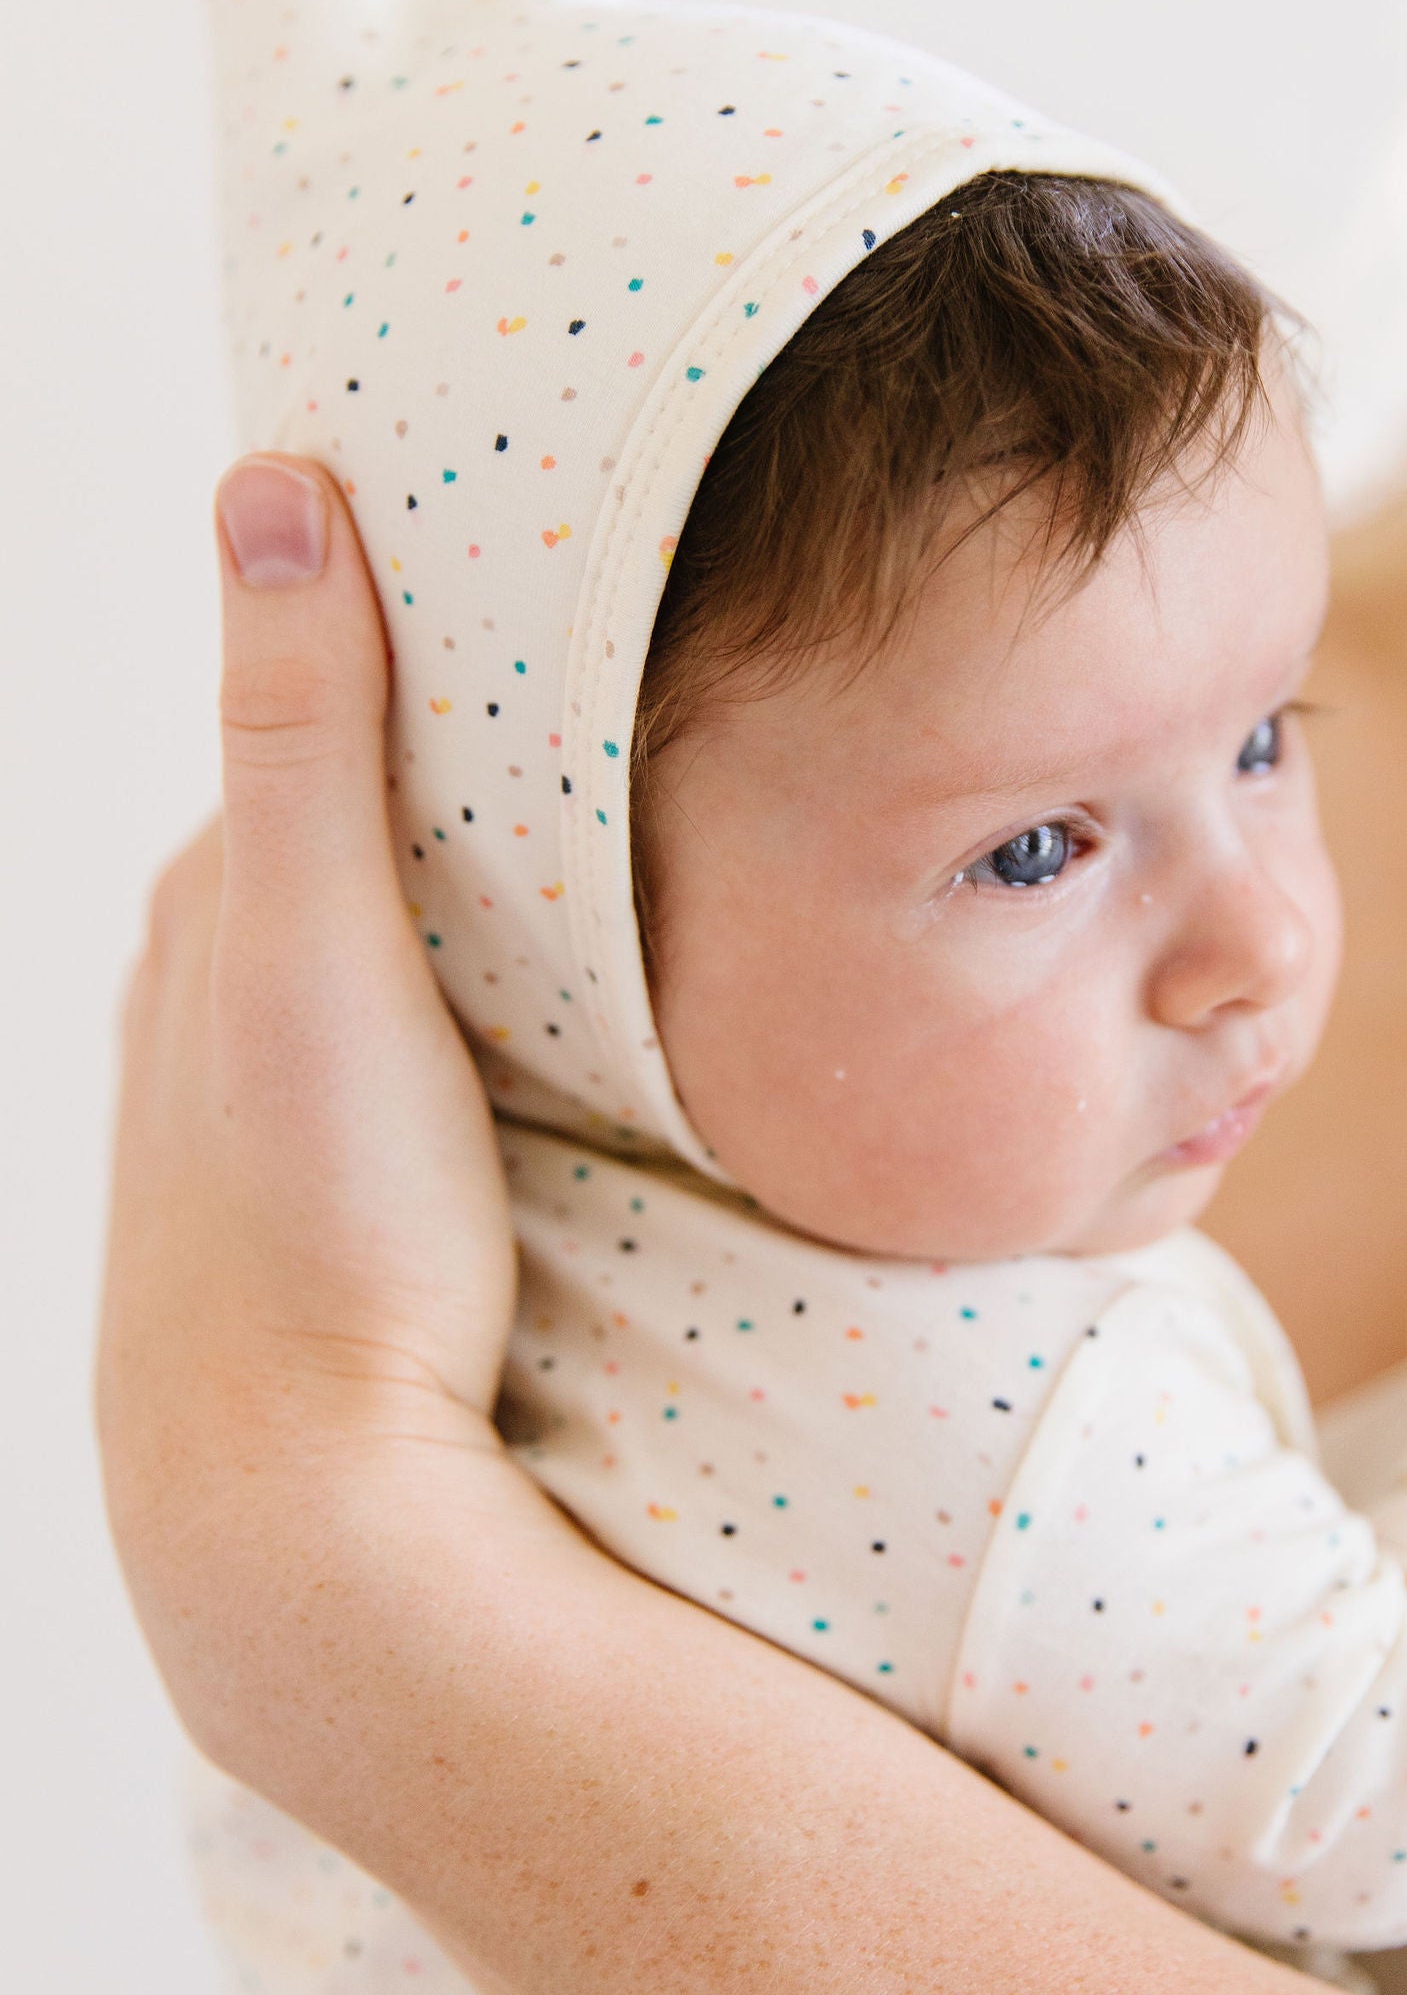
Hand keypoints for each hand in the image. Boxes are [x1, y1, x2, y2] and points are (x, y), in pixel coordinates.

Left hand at [97, 458, 517, 1759]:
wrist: (301, 1508)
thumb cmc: (320, 1221)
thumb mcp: (312, 947)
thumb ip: (299, 729)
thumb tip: (269, 486)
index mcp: (208, 907)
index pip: (319, 723)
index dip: (424, 654)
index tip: (544, 585)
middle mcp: (208, 995)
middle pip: (348, 831)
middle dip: (450, 771)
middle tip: (610, 705)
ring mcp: (259, 1106)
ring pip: (374, 950)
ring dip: (461, 899)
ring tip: (594, 851)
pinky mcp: (327, 1194)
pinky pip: (397, 1050)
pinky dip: (459, 1003)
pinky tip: (539, 1028)